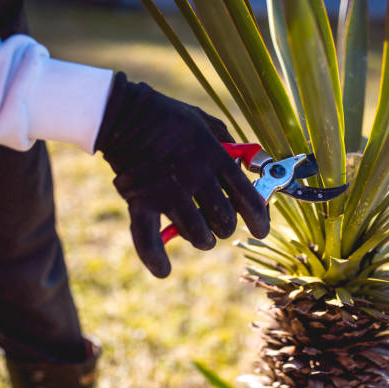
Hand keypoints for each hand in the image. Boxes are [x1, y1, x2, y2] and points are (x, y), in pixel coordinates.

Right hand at [95, 72, 268, 277]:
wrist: (127, 115)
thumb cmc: (172, 119)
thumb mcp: (208, 124)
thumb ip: (232, 147)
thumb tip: (252, 170)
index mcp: (215, 157)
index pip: (248, 198)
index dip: (260, 219)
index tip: (261, 230)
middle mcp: (195, 176)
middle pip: (224, 221)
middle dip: (226, 228)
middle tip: (221, 225)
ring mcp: (168, 191)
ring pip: (197, 234)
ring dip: (202, 240)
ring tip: (201, 236)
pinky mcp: (141, 201)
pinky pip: (148, 238)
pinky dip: (156, 258)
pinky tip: (164, 270)